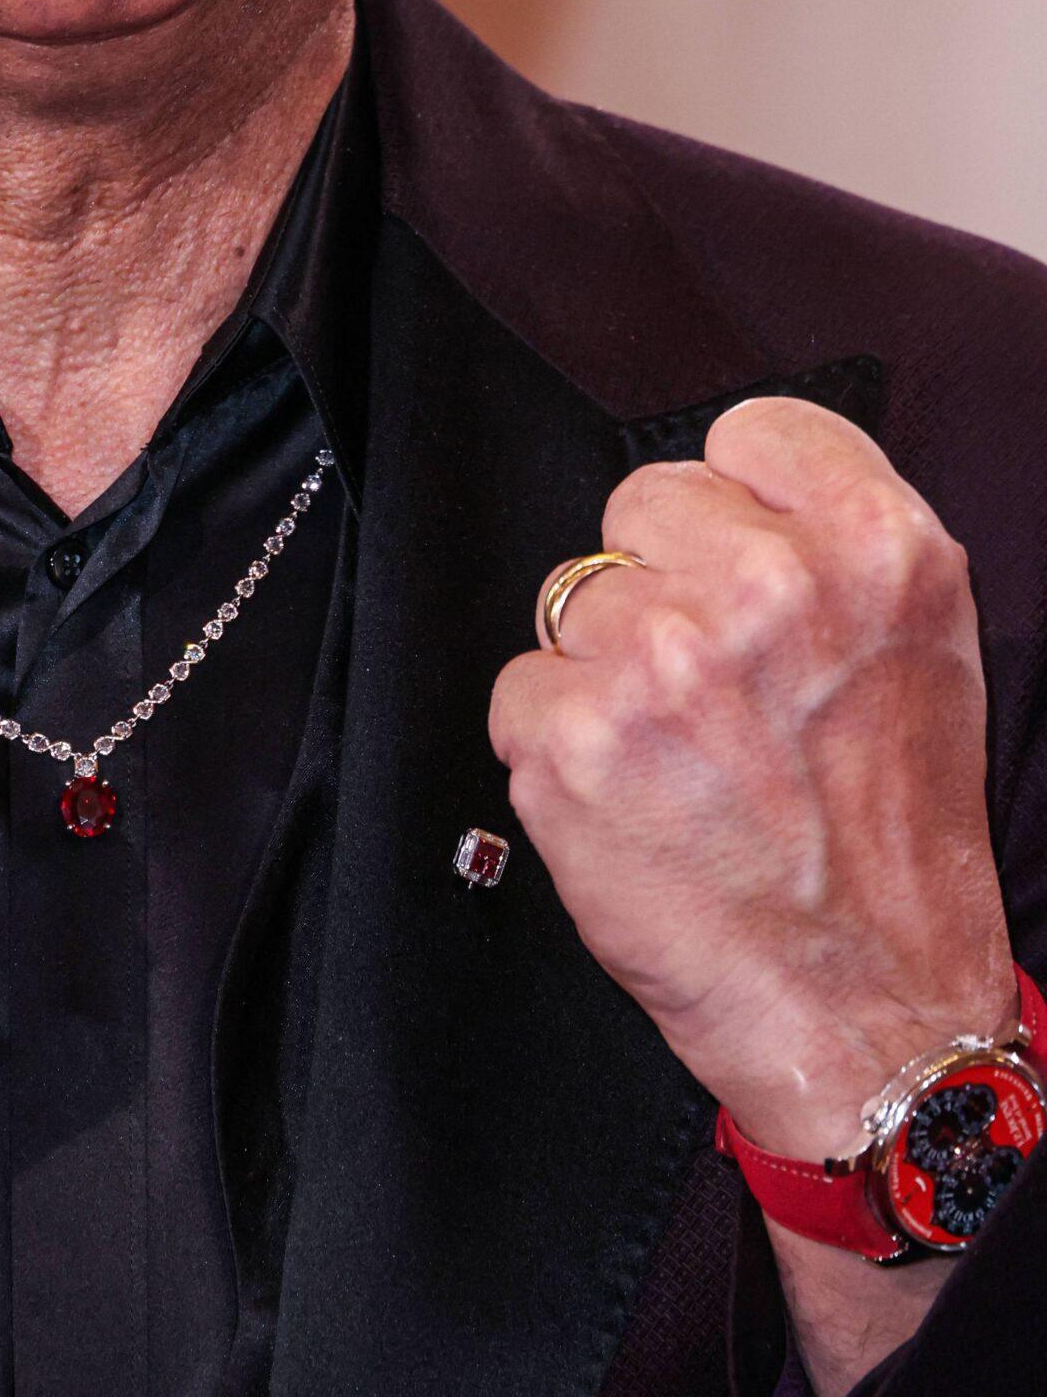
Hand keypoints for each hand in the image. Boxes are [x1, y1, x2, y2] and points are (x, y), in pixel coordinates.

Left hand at [489, 398, 1012, 1161]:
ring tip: (684, 756)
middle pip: (641, 504)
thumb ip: (831, 547)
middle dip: (663, 582)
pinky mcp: (574, 740)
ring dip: (607, 669)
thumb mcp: (920, 652)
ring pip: (575, 599)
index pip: (747, 431)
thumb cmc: (892, 843)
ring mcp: (661, 663)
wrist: (869, 1010)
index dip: (737, 502)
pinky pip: (523, 688)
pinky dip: (559, 745)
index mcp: (877, 551)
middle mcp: (767, 589)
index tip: (742, 559)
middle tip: (717, 687)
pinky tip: (632, 800)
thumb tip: (736, 489)